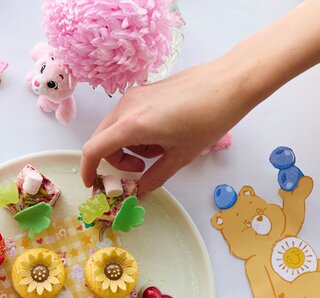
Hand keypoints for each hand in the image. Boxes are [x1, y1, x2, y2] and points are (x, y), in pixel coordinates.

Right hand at [80, 56, 255, 194]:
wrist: (230, 82)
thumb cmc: (209, 117)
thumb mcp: (181, 156)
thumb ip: (155, 177)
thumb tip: (140, 192)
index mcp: (132, 125)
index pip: (93, 149)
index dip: (89, 170)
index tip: (95, 184)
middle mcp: (126, 107)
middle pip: (101, 140)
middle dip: (114, 161)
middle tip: (139, 172)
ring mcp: (134, 96)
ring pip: (115, 129)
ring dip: (128, 147)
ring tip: (159, 152)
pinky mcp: (144, 91)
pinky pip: (128, 117)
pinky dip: (136, 134)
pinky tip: (162, 136)